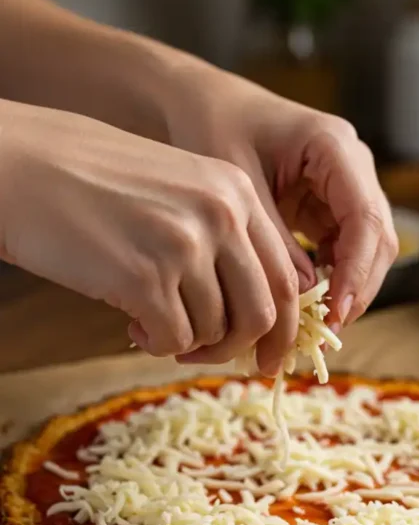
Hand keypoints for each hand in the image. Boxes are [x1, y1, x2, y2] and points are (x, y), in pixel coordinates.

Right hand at [0, 101, 300, 370]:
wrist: (20, 166)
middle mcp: (221, 214)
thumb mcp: (178, 190)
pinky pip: (174, 340)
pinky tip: (132, 325)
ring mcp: (184, 245)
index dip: (282, 327)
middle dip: (241, 349)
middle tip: (209, 358)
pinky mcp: (143, 277)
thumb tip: (258, 313)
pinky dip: (157, 345)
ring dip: (186, 343)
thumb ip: (222, 237)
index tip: (267, 354)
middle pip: (264, 313)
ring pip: (215, 332)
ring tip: (151, 323)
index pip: (286, 275)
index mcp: (236, 191)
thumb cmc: (93, 182)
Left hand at [158, 60, 397, 333]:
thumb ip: (274, 239)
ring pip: (366, 251)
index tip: (337, 312)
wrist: (197, 105)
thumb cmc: (211, 128)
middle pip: (377, 239)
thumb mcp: (238, 186)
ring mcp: (344, 188)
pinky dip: (329, 281)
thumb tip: (307, 295)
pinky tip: (303, 307)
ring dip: (346, 290)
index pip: (366, 218)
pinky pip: (342, 251)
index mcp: (334, 147)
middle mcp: (351, 166)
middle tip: (326, 331)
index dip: (358, 271)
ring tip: (312, 326)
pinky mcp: (328, 207)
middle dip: (357, 288)